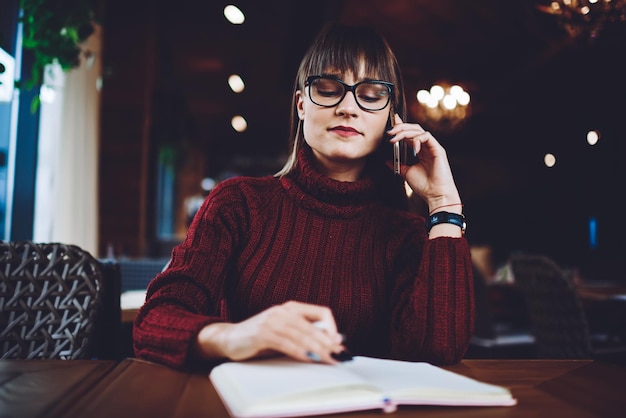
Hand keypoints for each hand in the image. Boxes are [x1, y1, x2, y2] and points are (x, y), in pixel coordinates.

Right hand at [195, 301, 344, 363]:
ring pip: (301, 335)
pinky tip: (309, 358)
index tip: (339, 342)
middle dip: (329, 343)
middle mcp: (283, 311)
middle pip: (313, 326)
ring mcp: (272, 320)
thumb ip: (303, 333)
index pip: (321, 311)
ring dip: (317, 349)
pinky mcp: (262, 333)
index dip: (333, 327)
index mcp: (291, 307)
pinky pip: (285, 343)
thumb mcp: (285, 332)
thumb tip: (331, 342)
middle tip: (341, 355)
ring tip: (329, 359)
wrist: (229, 338)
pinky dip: (299, 351)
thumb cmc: (261, 337)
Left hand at [387, 114, 461, 210]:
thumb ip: (398, 166)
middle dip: (400, 127)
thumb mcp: (406, 173)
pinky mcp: (438, 149)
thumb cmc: (425, 186)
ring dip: (404, 132)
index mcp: (420, 150)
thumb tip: (387, 161)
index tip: (391, 122)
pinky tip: (412, 149)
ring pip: (419, 130)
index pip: (410, 134)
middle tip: (389, 132)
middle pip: (414, 128)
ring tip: (394, 138)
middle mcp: (426, 146)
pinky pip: (427, 136)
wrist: (435, 195)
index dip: (401, 126)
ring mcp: (432, 147)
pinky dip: (417, 140)